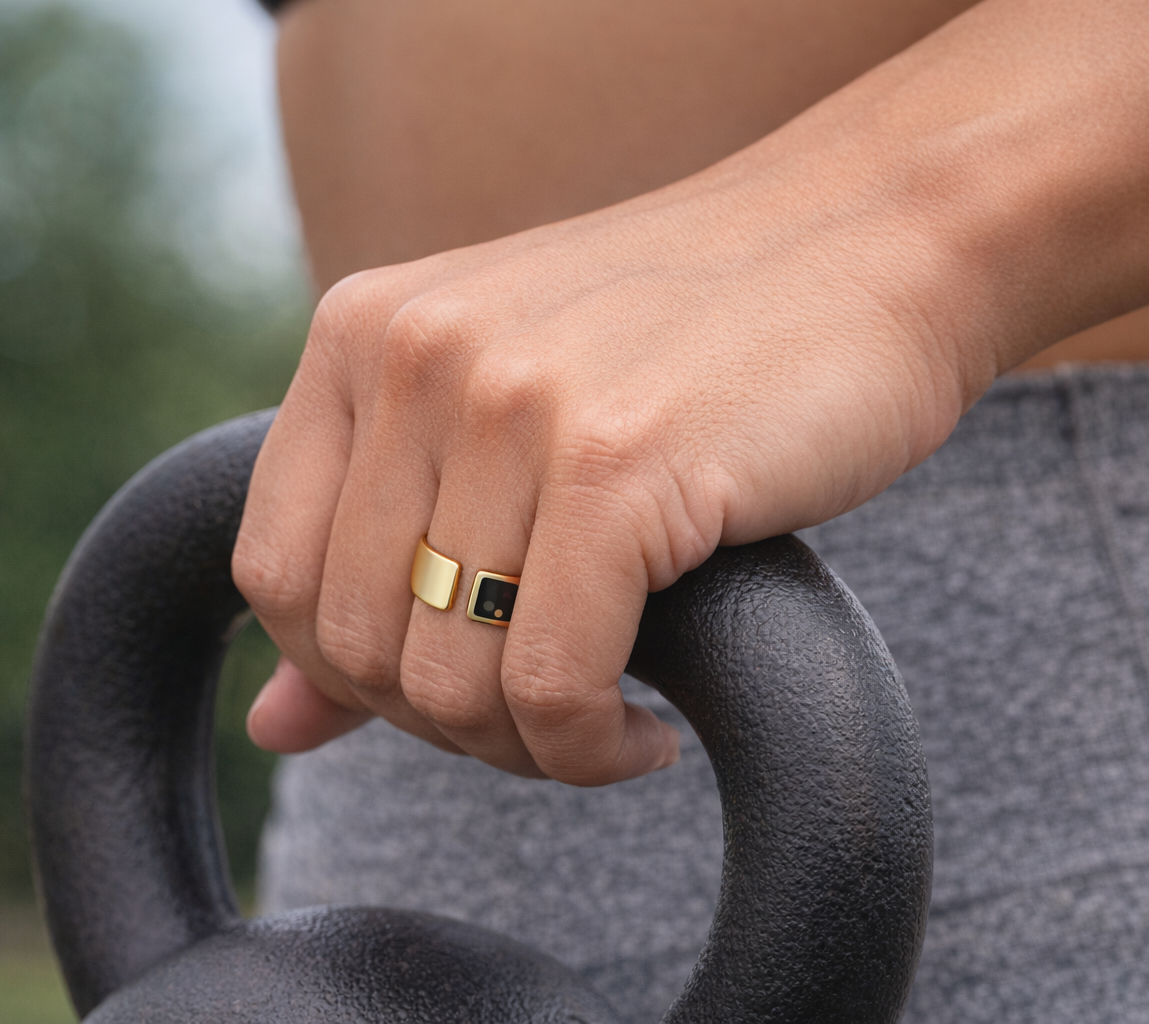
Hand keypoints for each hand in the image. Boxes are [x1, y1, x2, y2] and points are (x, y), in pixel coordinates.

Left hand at [233, 137, 981, 783]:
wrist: (877, 240)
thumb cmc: (699, 342)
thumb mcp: (514, 421)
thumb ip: (381, 560)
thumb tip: (272, 728)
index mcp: (363, 332)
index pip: (270, 573)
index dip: (352, 676)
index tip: (462, 688)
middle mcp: (417, 355)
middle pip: (352, 645)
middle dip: (450, 727)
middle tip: (551, 721)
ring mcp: (513, 404)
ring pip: (448, 682)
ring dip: (529, 750)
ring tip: (605, 722)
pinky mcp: (618, 465)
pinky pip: (552, 687)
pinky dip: (593, 749)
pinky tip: (650, 732)